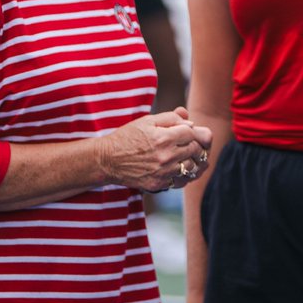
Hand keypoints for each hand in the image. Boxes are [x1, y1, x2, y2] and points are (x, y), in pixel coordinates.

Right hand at [97, 107, 211, 192]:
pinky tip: (180, 168)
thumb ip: (171, 118)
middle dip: (195, 145)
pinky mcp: (159, 184)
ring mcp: (163, 172)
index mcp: (164, 137)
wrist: (108, 160)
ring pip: (191, 167)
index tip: (186, 132)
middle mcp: (166, 156)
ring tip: (188, 156)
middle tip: (190, 144)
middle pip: (195, 150)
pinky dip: (185, 175)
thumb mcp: (147, 120)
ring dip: (192, 161)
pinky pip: (181, 181)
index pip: (191, 134)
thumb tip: (190, 123)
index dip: (191, 131)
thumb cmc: (128, 137)